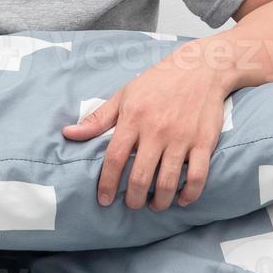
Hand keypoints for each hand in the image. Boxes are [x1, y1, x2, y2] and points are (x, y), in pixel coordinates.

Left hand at [62, 42, 231, 210]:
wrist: (200, 68)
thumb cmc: (158, 82)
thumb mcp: (124, 94)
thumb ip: (98, 118)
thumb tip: (68, 133)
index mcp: (133, 117)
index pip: (115, 158)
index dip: (107, 183)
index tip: (104, 200)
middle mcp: (156, 130)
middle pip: (141, 176)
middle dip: (134, 199)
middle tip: (132, 204)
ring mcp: (182, 137)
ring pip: (168, 182)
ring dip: (160, 201)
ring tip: (154, 205)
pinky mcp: (204, 142)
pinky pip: (197, 177)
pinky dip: (189, 194)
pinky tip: (181, 199)